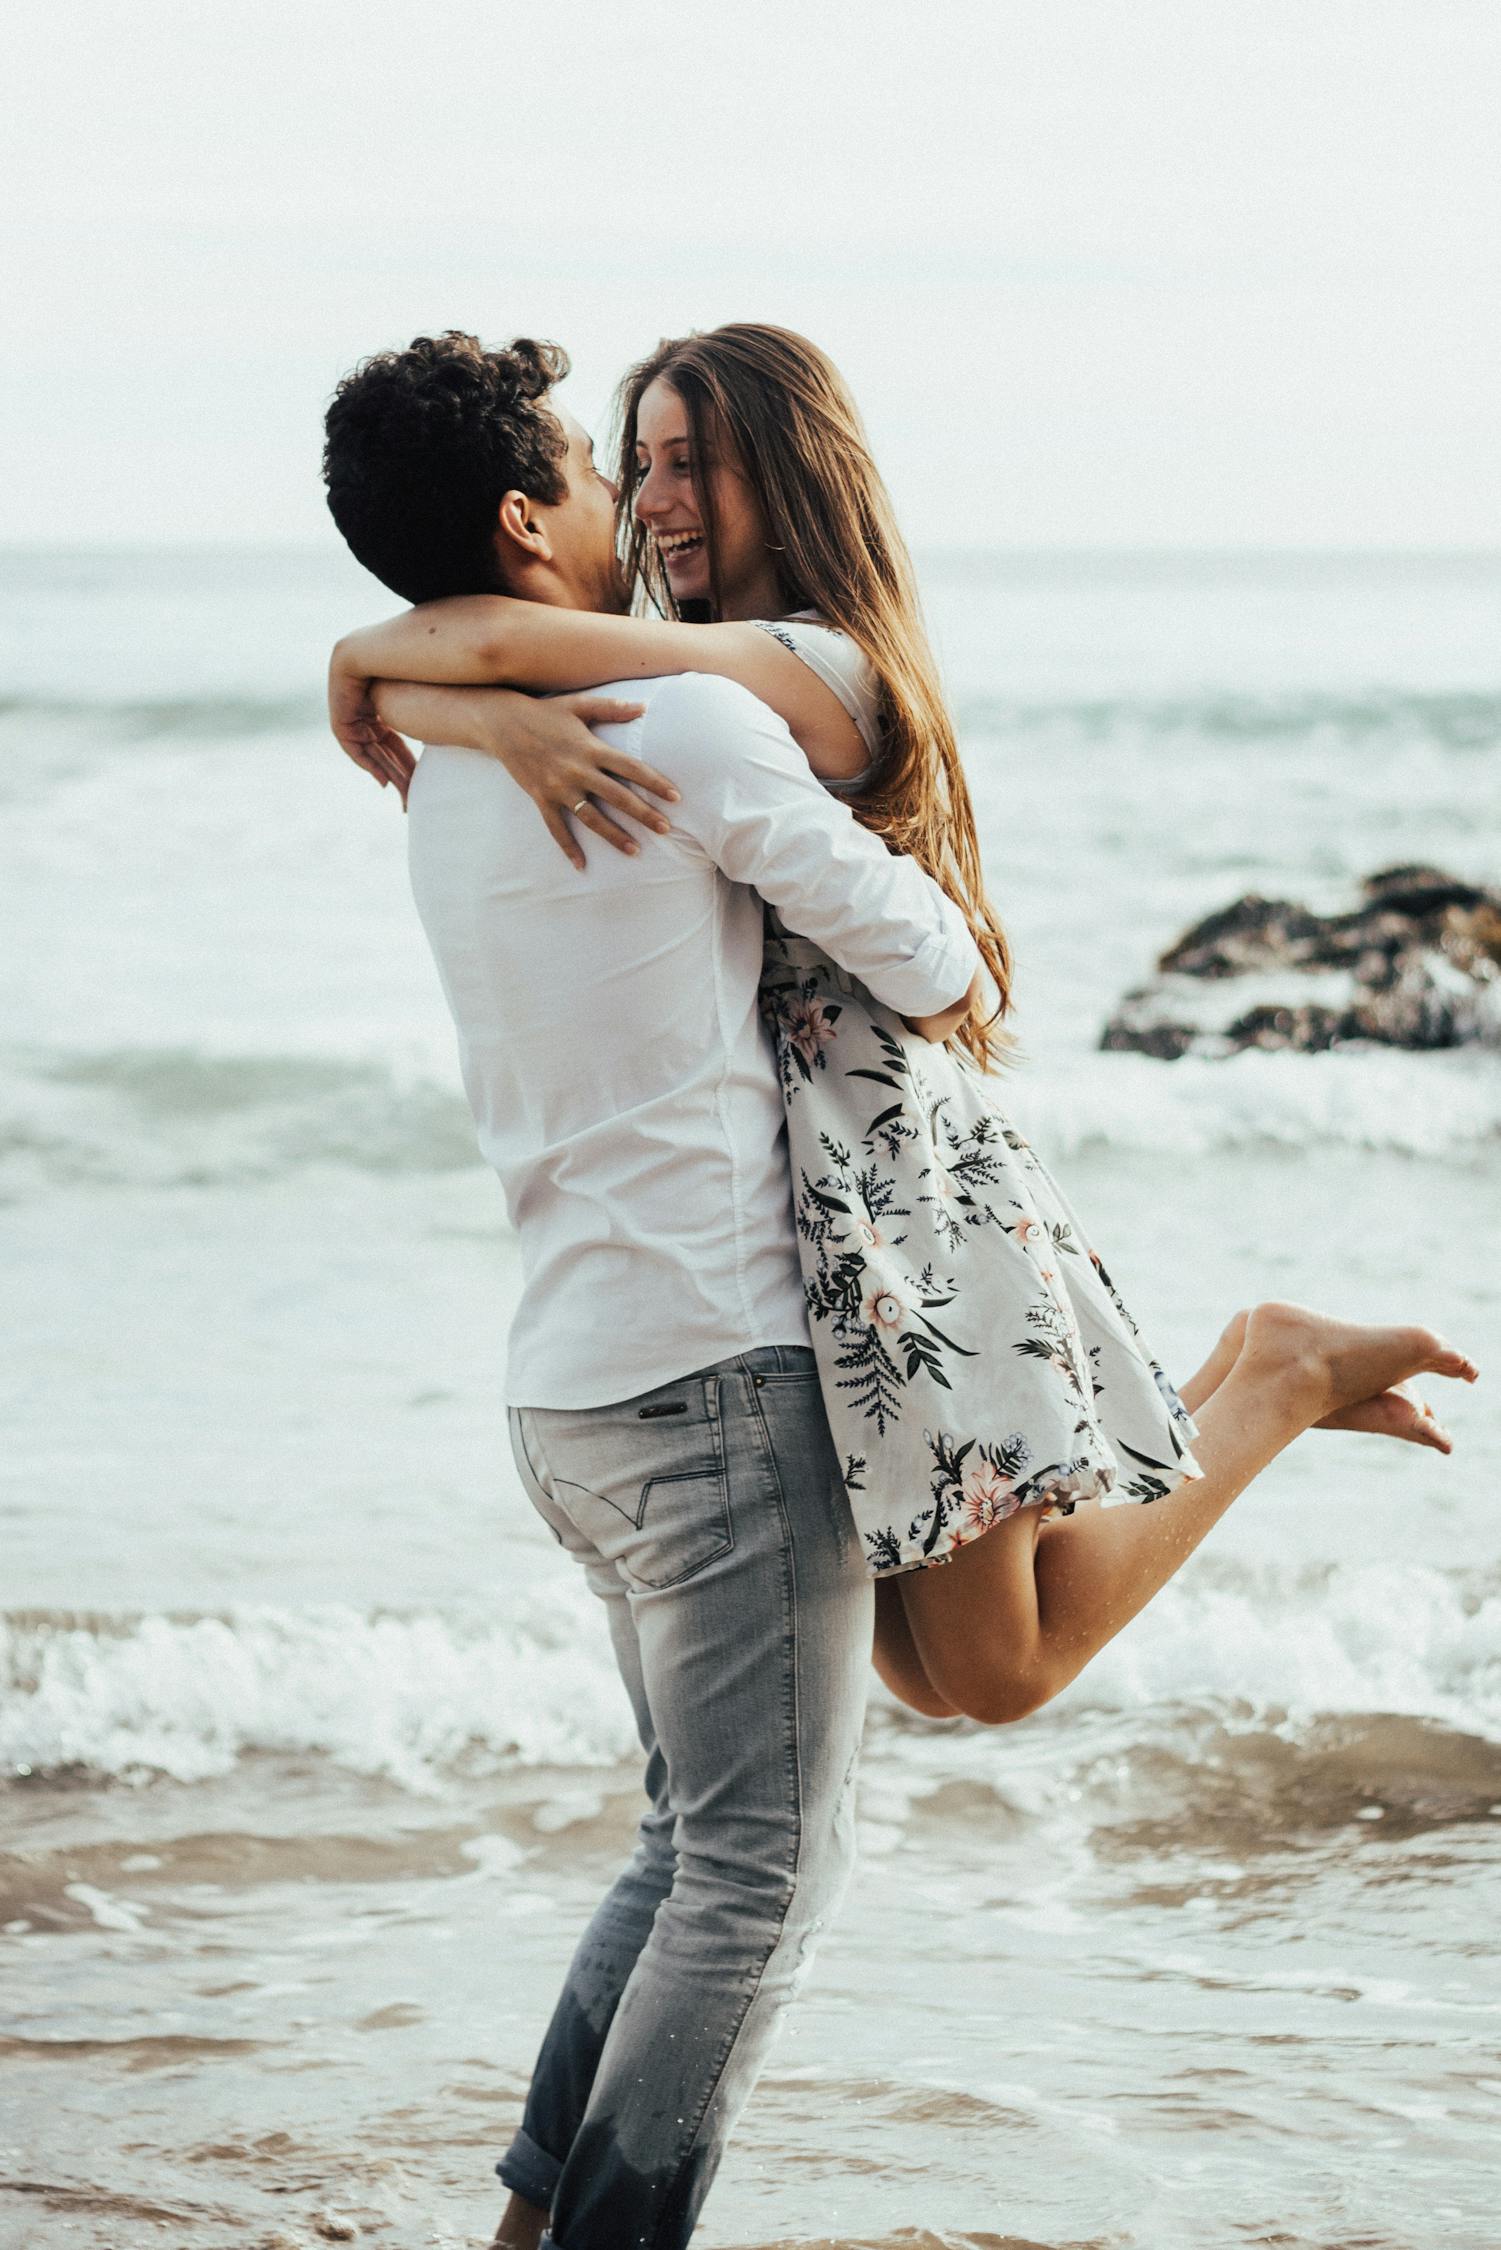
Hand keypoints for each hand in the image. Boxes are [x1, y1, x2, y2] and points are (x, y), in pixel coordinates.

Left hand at [328, 657, 415, 799]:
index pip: (395, 738)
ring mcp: (352, 711)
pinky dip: (367, 763)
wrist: (372, 653)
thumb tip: (470, 719)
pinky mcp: (340, 717)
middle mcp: (367, 705)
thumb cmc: (407, 669)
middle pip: (383, 748)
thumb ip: (429, 714)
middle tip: (411, 796)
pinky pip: (353, 747)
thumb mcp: (419, 699)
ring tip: (401, 794)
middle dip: (398, 773)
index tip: (419, 780)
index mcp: (386, 698)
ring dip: (385, 773)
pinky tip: (384, 779)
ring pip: (370, 750)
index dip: (407, 760)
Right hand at [474, 690, 674, 869]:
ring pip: (592, 818)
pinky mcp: (541, 798)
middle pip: (617, 796)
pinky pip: (556, 828)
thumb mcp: (578, 704)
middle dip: (643, 814)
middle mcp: (577, 770)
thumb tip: (643, 707)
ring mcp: (559, 787)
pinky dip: (568, 847)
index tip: (675, 796)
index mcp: (591, 748)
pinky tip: (581, 866)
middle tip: (666, 829)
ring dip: (614, 835)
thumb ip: (611, 708)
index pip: (630, 767)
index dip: (654, 782)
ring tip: (635, 850)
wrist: (502, 723)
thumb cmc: (545, 712)